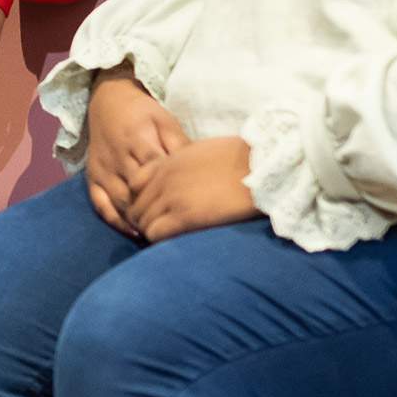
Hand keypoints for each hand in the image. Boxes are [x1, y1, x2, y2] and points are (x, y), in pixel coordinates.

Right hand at [84, 66, 187, 237]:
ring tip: (161, 234)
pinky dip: (116, 222)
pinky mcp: (91, 178)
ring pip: (121, 202)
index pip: (156, 171)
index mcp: (137, 140)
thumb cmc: (143, 113)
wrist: (107, 101)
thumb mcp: (165, 120)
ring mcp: (102, 170)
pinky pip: (100, 205)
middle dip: (158, 211)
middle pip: (138, 192)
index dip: (172, 190)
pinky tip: (134, 232)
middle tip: (181, 228)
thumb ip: (179, 144)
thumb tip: (199, 170)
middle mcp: (117, 158)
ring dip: (140, 220)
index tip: (192, 206)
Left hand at [126, 136, 259, 241]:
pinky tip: (173, 243)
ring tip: (168, 239)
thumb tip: (184, 179)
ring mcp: (172, 197)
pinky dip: (159, 241)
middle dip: (144, 219)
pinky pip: (155, 233)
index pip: (135, 183)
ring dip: (151, 232)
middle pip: (135, 205)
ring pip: (142, 221)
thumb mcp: (203, 152)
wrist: (260, 168)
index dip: (142, 199)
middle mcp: (164, 179)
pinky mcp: (185, 216)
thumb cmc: (243, 160)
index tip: (155, 210)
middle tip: (159, 231)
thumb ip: (184, 165)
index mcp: (169, 162)